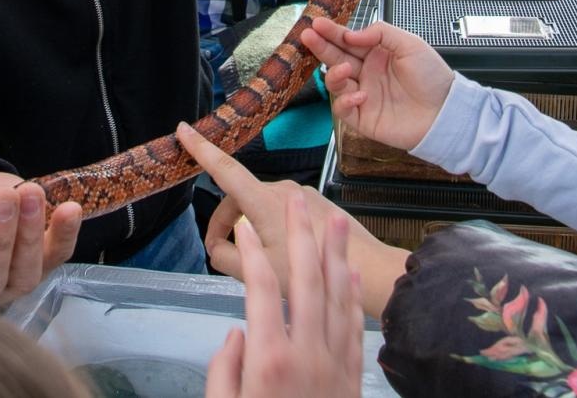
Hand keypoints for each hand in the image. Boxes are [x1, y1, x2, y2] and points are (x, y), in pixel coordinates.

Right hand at [177, 122, 404, 316]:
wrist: (364, 268)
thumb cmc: (310, 273)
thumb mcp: (260, 272)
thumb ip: (227, 256)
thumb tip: (216, 246)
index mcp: (264, 201)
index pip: (224, 169)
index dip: (201, 150)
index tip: (183, 131)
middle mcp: (282, 190)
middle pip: (239, 197)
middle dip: (225, 222)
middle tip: (221, 253)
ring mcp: (302, 194)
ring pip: (261, 206)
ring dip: (250, 227)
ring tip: (256, 261)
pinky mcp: (317, 203)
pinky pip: (283, 211)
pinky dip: (272, 227)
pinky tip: (281, 255)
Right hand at [204, 199, 363, 397]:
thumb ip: (223, 368)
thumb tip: (235, 336)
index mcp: (269, 358)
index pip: (260, 290)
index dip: (249, 253)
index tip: (240, 228)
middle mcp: (306, 352)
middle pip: (306, 280)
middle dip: (301, 234)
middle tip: (295, 202)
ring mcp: (333, 362)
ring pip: (337, 296)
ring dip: (336, 254)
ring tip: (336, 221)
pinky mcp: (351, 375)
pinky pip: (353, 324)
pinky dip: (351, 294)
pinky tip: (351, 272)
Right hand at [301, 17, 451, 150]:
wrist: (445, 113)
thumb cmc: (433, 78)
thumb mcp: (410, 44)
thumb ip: (380, 33)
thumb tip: (352, 35)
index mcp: (377, 54)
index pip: (348, 40)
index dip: (332, 32)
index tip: (318, 23)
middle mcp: (367, 73)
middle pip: (336, 57)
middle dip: (321, 46)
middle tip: (308, 36)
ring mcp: (363, 94)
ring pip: (335, 82)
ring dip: (334, 74)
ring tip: (344, 68)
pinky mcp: (363, 117)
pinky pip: (343, 108)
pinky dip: (345, 101)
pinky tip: (359, 95)